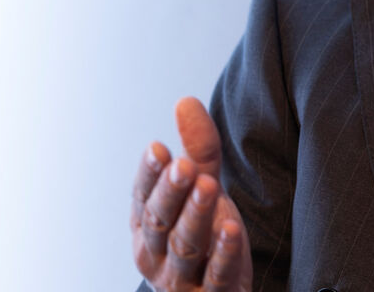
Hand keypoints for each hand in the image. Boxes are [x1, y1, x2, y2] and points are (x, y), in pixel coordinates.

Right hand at [131, 97, 253, 291]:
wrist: (221, 289)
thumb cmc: (205, 235)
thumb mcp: (204, 187)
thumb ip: (199, 150)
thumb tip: (185, 101)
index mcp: (147, 224)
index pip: (143, 196)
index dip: (149, 174)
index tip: (159, 148)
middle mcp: (156, 252)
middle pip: (159, 220)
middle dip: (170, 192)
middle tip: (184, 166)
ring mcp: (180, 278)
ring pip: (184, 246)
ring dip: (196, 215)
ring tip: (209, 187)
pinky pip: (214, 276)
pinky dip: (222, 254)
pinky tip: (230, 229)